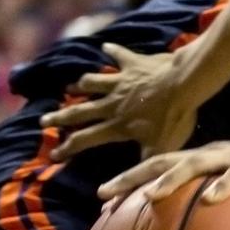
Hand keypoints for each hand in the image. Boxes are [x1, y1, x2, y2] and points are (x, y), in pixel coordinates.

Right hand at [40, 43, 194, 159]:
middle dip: (62, 116)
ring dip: (82, 84)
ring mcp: (122, 81)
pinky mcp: (134, 64)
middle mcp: (113, 102)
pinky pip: (120, 55)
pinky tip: (106, 45)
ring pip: (94, 82)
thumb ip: (144, 164)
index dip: (69, 147)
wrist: (185, 84)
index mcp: (117, 124)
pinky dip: (113, 50)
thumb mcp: (160, 148)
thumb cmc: (174, 118)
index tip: (54, 154)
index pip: (86, 139)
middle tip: (44, 120)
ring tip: (70, 86)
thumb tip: (132, 183)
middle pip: (81, 110)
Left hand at [97, 136, 229, 208]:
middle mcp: (214, 154)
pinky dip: (223, 186)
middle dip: (132, 176)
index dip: (130, 182)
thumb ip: (222, 217)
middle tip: (104, 195)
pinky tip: (210, 200)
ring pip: (195, 162)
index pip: (160, 166)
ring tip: (149, 195)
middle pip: (165, 160)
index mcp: (206, 160)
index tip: (103, 203)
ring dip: (170, 177)